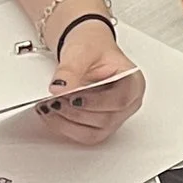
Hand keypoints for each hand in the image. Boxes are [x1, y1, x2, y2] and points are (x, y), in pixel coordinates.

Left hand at [37, 15, 142, 140]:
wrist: (85, 50)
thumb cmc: (92, 46)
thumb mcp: (81, 50)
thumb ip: (71, 69)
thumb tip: (60, 88)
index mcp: (133, 82)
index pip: (120, 99)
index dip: (96, 102)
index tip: (73, 97)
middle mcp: (127, 104)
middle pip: (105, 119)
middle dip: (76, 112)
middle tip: (53, 100)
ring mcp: (114, 117)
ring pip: (93, 133)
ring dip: (67, 122)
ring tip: (48, 106)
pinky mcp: (98, 126)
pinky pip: (82, 135)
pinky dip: (63, 126)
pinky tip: (51, 114)